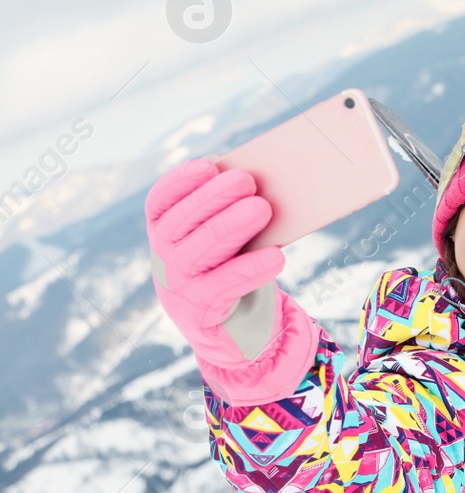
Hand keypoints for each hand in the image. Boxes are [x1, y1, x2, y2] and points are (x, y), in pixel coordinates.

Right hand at [146, 160, 315, 403]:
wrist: (236, 328)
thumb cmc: (232, 267)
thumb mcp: (227, 238)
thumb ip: (230, 210)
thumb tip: (256, 176)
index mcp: (163, 232)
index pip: (160, 202)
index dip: (180, 181)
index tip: (210, 164)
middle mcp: (162, 258)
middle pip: (183, 222)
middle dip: (215, 198)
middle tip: (248, 180)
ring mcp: (177, 287)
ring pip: (201, 251)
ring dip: (232, 226)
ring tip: (262, 208)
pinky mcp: (199, 313)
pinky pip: (224, 287)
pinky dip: (251, 269)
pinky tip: (276, 257)